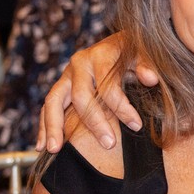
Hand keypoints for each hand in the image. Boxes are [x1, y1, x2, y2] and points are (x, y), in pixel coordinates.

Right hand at [36, 32, 158, 152]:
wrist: (119, 44)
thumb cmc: (132, 53)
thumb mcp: (143, 54)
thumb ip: (147, 66)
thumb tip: (151, 79)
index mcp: (100, 55)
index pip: (108, 86)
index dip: (122, 107)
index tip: (136, 125)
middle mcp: (79, 64)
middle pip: (80, 96)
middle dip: (95, 122)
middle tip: (109, 143)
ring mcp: (66, 76)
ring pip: (53, 101)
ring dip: (54, 126)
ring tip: (54, 149)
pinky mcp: (61, 87)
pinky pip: (47, 108)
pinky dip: (44, 126)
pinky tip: (42, 146)